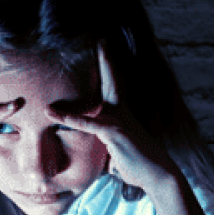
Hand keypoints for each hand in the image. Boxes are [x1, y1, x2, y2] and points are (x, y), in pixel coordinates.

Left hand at [49, 45, 177, 194]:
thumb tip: (95, 146)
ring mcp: (119, 122)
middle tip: (101, 39)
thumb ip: (103, 143)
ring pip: (95, 102)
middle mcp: (121, 113)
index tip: (104, 48)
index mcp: (121, 114)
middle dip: (107, 60)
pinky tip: (57, 115)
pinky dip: (73, 120)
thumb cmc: (135, 165)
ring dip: (74, 97)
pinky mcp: (115, 134)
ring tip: (65, 82)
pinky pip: (90, 125)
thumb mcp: (115, 151)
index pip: (113, 87)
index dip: (109, 68)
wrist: (156, 175)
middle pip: (112, 81)